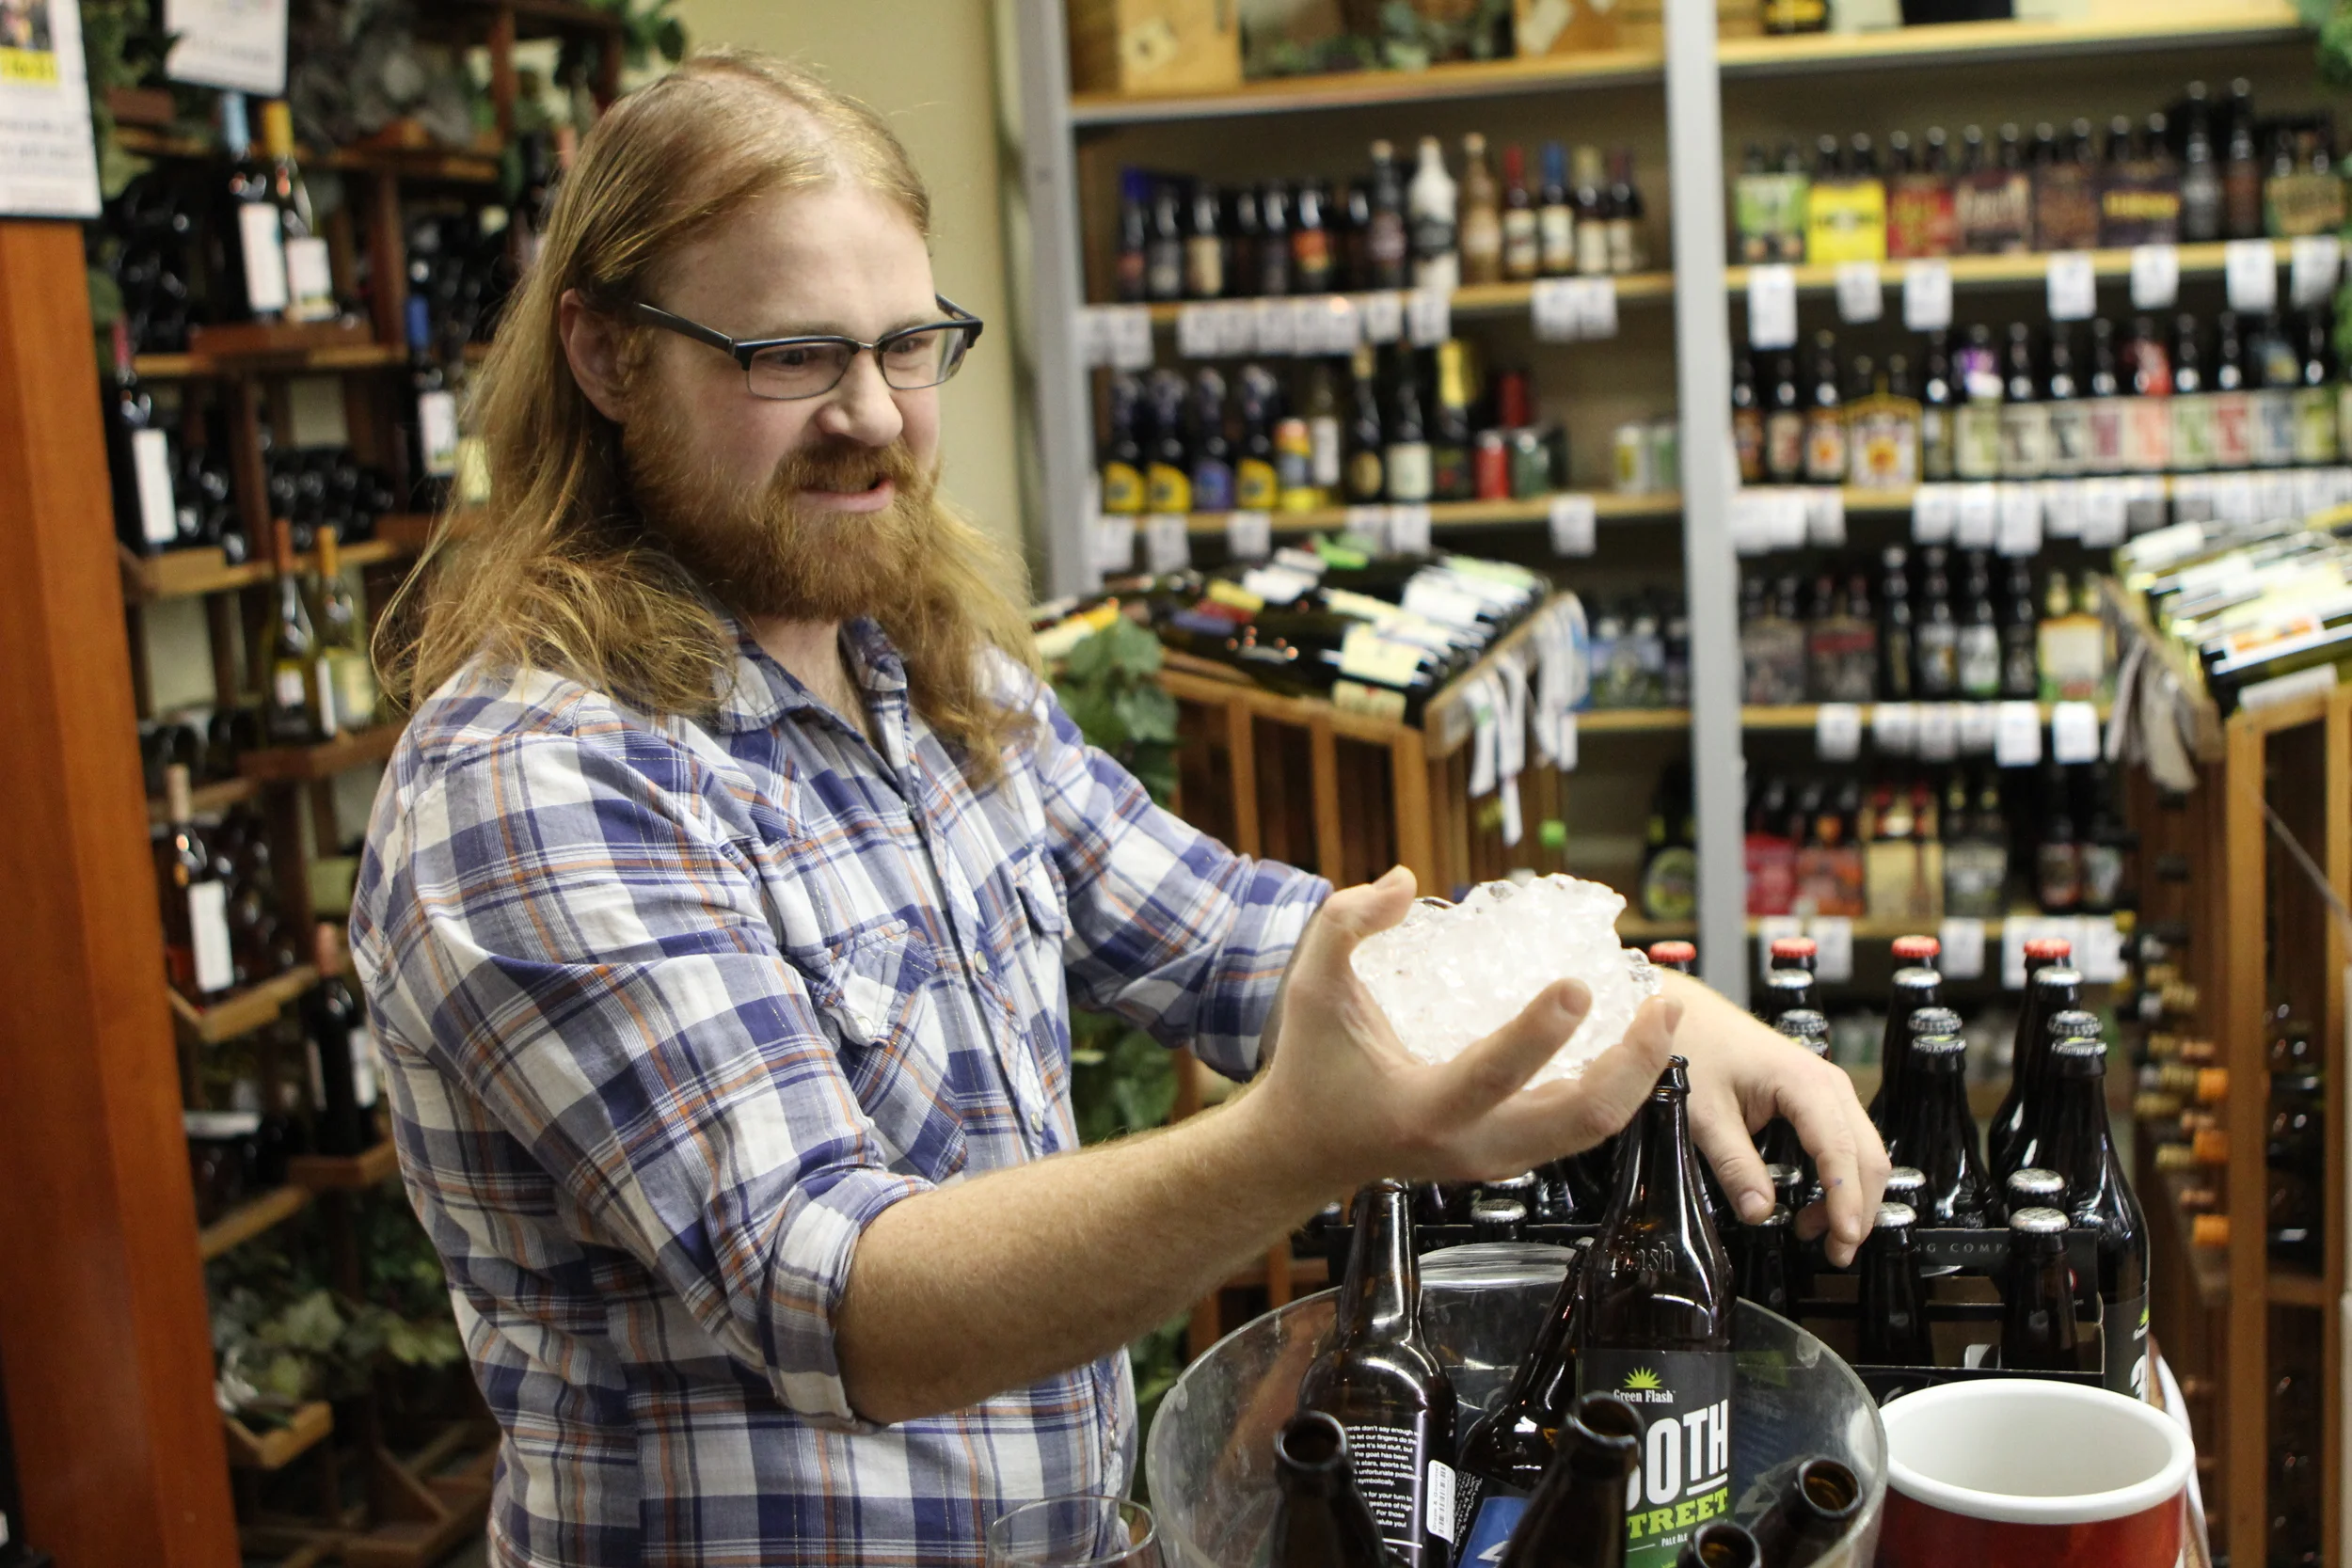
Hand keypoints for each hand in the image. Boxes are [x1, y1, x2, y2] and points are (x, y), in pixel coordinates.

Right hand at [1238, 866, 1684, 1198]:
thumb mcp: (1311, 986)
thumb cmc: (1310, 1067)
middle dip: (1632, 1063)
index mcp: (1422, 1107)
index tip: (1580, 982)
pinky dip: (1609, 1087)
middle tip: (1660, 1003)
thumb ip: (1346, 923)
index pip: (1497, 1073)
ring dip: (1633, 1074)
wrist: (1305, 1151)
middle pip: (1578, 1120)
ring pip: (1589, 1131)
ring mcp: (1494, 1160)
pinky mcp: (1506, 1159)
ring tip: (1659, 1017)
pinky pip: (1574, 1129)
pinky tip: (1624, 1042)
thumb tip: (1405, 880)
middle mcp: (1469, 1144)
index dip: (1543, 1031)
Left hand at [1656, 971, 1889, 1267]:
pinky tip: (1818, 1205)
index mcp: (1805, 1084)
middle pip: (1867, 1156)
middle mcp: (1827, 1084)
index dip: (1846, 1202)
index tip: (1841, 1240)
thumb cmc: (1692, 1048)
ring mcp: (1826, 1088)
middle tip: (1836, 1253)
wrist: (1679, 1011)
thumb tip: (1760, 1213)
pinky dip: (1839, 1178)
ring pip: (1861, 1151)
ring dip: (1851, 1197)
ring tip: (1819, 1234)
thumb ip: (1733, 1164)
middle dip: (1859, 1208)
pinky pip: (1843, 1142)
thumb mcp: (1703, 1113)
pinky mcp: (1815, 1097)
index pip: (1840, 1153)